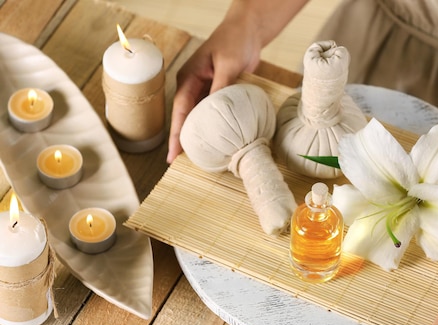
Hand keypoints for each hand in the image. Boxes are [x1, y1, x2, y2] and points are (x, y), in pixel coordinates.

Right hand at [167, 20, 261, 162]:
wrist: (247, 31)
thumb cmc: (235, 41)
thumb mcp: (228, 64)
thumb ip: (221, 87)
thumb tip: (215, 110)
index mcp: (188, 78)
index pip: (180, 110)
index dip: (176, 134)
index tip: (172, 154)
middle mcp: (192, 85)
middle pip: (185, 117)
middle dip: (181, 138)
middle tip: (179, 162)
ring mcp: (203, 88)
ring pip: (196, 116)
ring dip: (196, 134)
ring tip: (195, 157)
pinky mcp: (215, 91)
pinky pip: (210, 112)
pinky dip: (211, 125)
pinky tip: (214, 139)